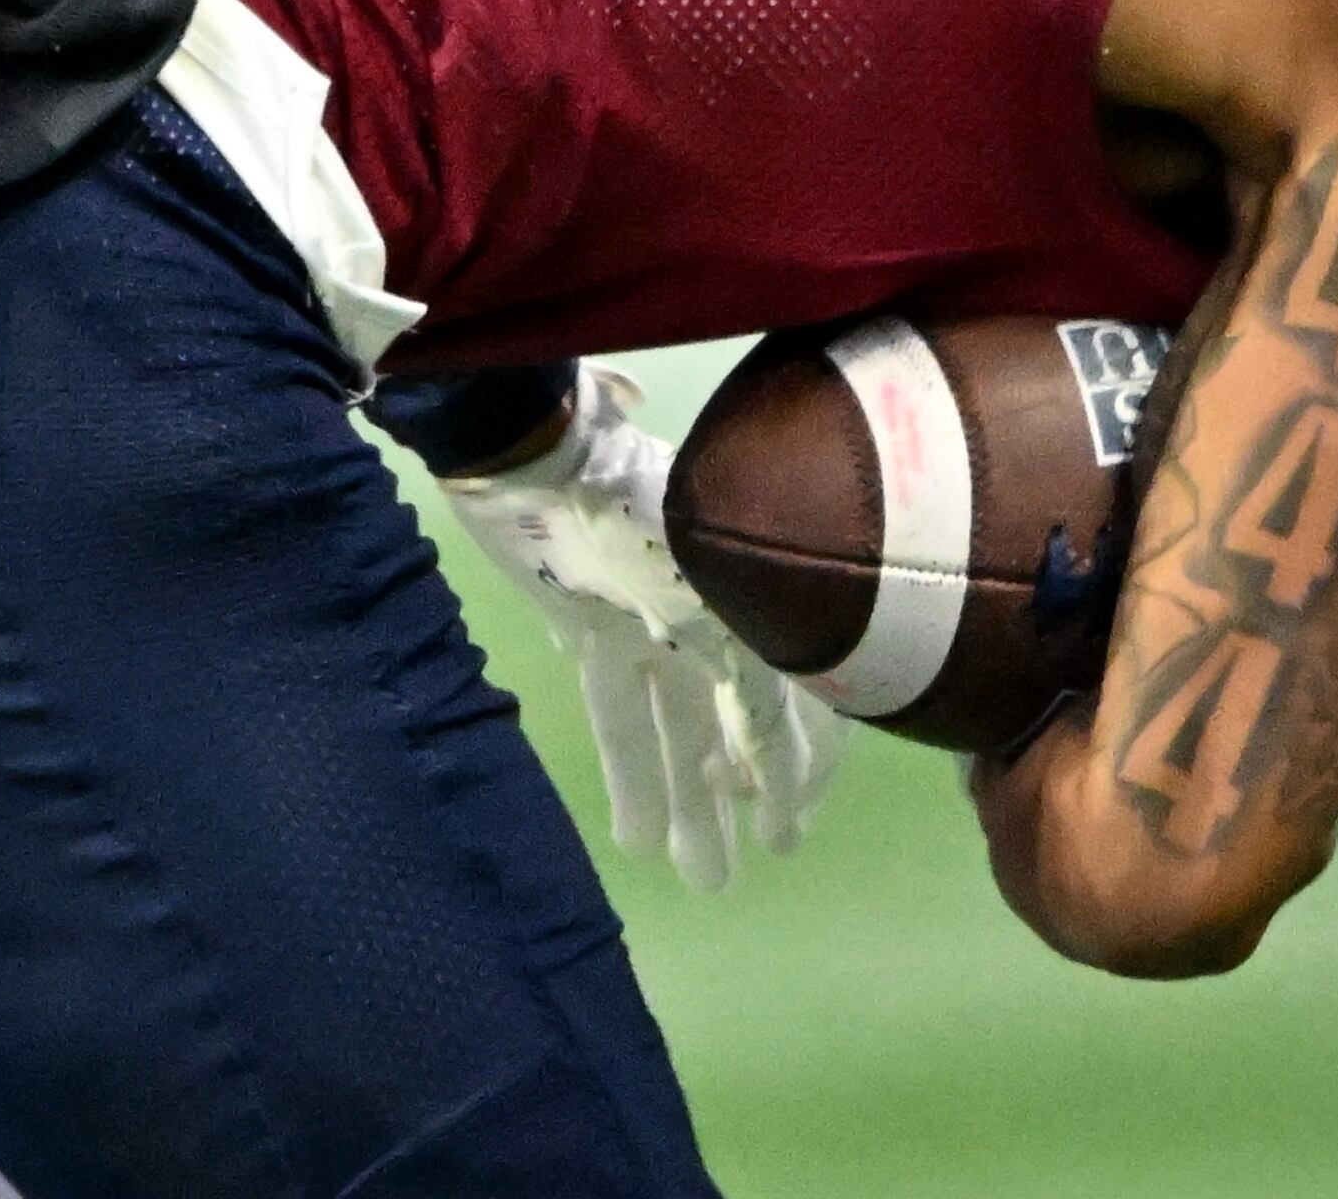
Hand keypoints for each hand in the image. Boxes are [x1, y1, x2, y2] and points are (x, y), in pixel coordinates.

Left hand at [443, 365, 839, 889]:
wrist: (539, 460)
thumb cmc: (643, 517)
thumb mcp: (720, 609)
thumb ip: (754, 695)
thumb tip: (776, 778)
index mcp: (758, 601)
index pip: (798, 703)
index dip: (798, 772)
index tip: (788, 836)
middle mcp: (712, 617)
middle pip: (735, 723)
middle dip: (744, 798)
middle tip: (746, 865)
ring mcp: (649, 624)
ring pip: (677, 729)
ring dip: (689, 801)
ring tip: (701, 878)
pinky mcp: (588, 627)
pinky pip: (617, 712)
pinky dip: (628, 771)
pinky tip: (634, 837)